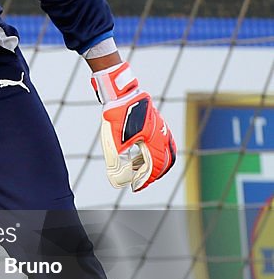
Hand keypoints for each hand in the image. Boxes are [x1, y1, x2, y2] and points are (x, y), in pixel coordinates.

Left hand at [90, 62, 176, 191]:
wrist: (121, 91)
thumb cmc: (117, 112)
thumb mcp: (113, 138)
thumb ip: (116, 159)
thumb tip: (117, 179)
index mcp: (153, 139)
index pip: (154, 166)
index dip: (145, 179)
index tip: (136, 187)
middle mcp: (161, 134)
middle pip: (165, 161)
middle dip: (154, 175)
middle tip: (142, 182)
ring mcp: (161, 128)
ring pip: (165, 152)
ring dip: (155, 164)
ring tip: (140, 172)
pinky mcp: (156, 123)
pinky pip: (161, 143)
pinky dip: (153, 153)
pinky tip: (139, 156)